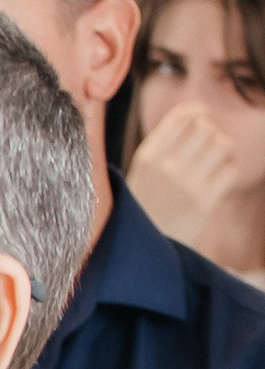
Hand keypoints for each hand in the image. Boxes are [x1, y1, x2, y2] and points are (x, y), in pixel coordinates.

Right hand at [129, 100, 241, 248]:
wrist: (138, 254)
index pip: (183, 116)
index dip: (198, 113)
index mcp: (147, 157)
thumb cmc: (139, 212)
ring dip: (223, 153)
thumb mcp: (137, 176)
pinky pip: (231, 171)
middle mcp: (167, 166)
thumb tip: (194, 117)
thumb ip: (161, 150)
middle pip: (206, 128)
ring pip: (223, 146)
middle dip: (211, 135)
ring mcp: (188, 184)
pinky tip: (218, 182)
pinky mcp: (206, 202)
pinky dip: (229, 173)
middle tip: (206, 150)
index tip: (202, 120)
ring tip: (213, 165)